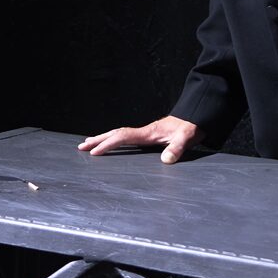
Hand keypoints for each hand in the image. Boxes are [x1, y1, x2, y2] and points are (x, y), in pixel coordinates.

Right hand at [78, 116, 200, 164]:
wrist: (196, 117)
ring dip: (102, 138)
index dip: (108, 144)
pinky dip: (114, 139)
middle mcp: (143, 132)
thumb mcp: (187, 137)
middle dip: (97, 140)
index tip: (95, 152)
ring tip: (88, 143)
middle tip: (81, 147)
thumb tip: (166, 160)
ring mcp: (145, 133)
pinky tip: (111, 143)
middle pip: (115, 134)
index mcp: (148, 133)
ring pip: (118, 134)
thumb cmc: (191, 127)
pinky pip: (125, 137)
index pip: (123, 137)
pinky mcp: (148, 136)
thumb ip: (177, 148)